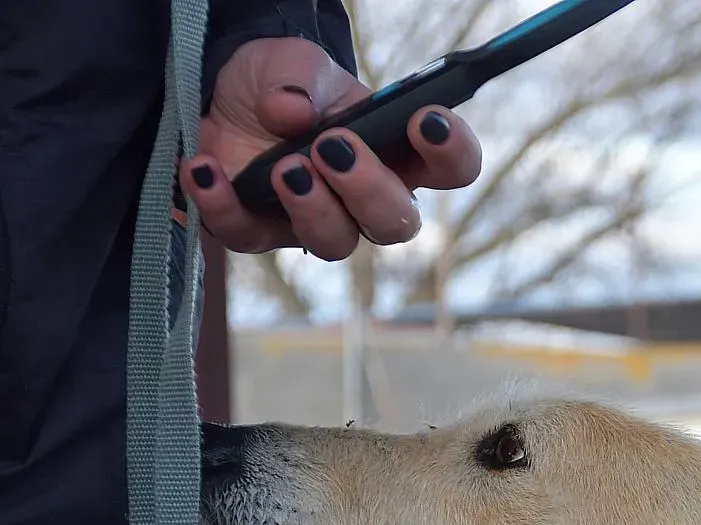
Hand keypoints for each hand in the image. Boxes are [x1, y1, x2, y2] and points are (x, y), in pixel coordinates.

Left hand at [180, 37, 482, 258]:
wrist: (222, 94)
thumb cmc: (281, 83)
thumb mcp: (294, 62)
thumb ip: (300, 79)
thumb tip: (291, 113)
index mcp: (397, 154)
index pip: (450, 168)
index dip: (452, 153)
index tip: (427, 121)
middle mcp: (366, 198)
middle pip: (397, 223)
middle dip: (370, 189)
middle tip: (333, 147)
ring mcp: (315, 220)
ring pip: (335, 243)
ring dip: (313, 208)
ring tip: (283, 167)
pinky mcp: (258, 230)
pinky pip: (246, 236)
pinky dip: (223, 206)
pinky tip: (203, 168)